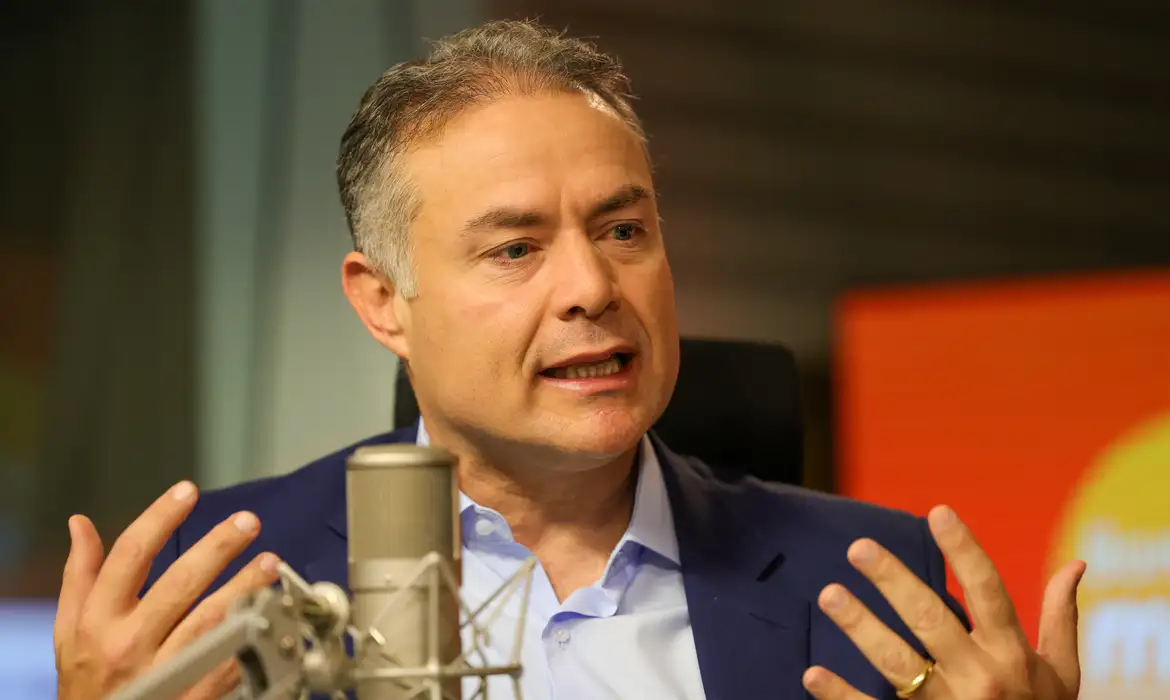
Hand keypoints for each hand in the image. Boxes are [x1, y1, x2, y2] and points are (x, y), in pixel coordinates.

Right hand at [54, 481, 280, 699]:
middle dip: (217, 547)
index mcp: (98, 620)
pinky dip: (248, 635)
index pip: (130, 555)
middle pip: (179, 583)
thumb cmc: (86, 683)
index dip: (160, 518)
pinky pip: (226, 661)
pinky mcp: (191, 696)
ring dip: (244, 587)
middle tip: (247, 521)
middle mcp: (129, 643)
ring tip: (270, 561)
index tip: (187, 491)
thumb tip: (81, 524)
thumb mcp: (69, 632)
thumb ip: (79, 577)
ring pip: (210, 619)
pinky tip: (271, 613)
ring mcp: (162, 671)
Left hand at [803, 505, 1085, 699]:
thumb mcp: (1061, 674)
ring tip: (830, 594)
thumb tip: (1076, 563)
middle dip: (894, 581)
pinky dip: (841, 695)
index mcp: (1012, 656)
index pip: (988, 591)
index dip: (964, 550)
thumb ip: (1059, 618)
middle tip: (859, 548)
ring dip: (861, 626)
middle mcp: (980, 679)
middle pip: (931, 619)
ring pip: (897, 662)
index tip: (937, 513)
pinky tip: (813, 673)